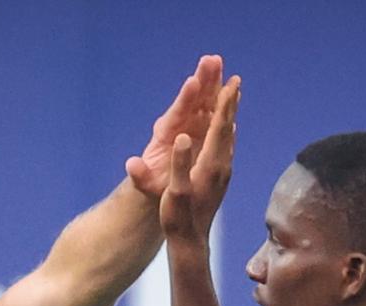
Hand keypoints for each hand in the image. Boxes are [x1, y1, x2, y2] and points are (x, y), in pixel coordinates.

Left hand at [126, 55, 223, 198]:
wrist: (163, 184)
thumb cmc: (155, 185)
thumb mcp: (146, 183)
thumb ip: (140, 175)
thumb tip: (131, 165)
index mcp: (166, 135)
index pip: (177, 113)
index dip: (185, 98)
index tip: (192, 82)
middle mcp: (180, 125)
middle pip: (192, 99)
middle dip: (201, 80)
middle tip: (211, 60)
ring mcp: (192, 124)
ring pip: (204, 99)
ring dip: (212, 81)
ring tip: (219, 61)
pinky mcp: (203, 128)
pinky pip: (215, 110)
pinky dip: (223, 98)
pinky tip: (234, 86)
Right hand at [157, 72, 241, 247]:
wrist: (191, 243)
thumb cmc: (179, 218)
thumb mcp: (175, 191)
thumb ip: (179, 164)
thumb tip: (181, 138)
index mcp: (210, 165)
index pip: (220, 127)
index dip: (224, 104)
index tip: (230, 82)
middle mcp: (222, 167)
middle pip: (228, 128)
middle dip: (230, 103)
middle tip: (235, 80)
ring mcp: (223, 174)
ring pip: (229, 137)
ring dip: (230, 116)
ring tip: (232, 98)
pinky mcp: (219, 180)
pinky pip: (225, 148)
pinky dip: (226, 132)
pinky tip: (226, 130)